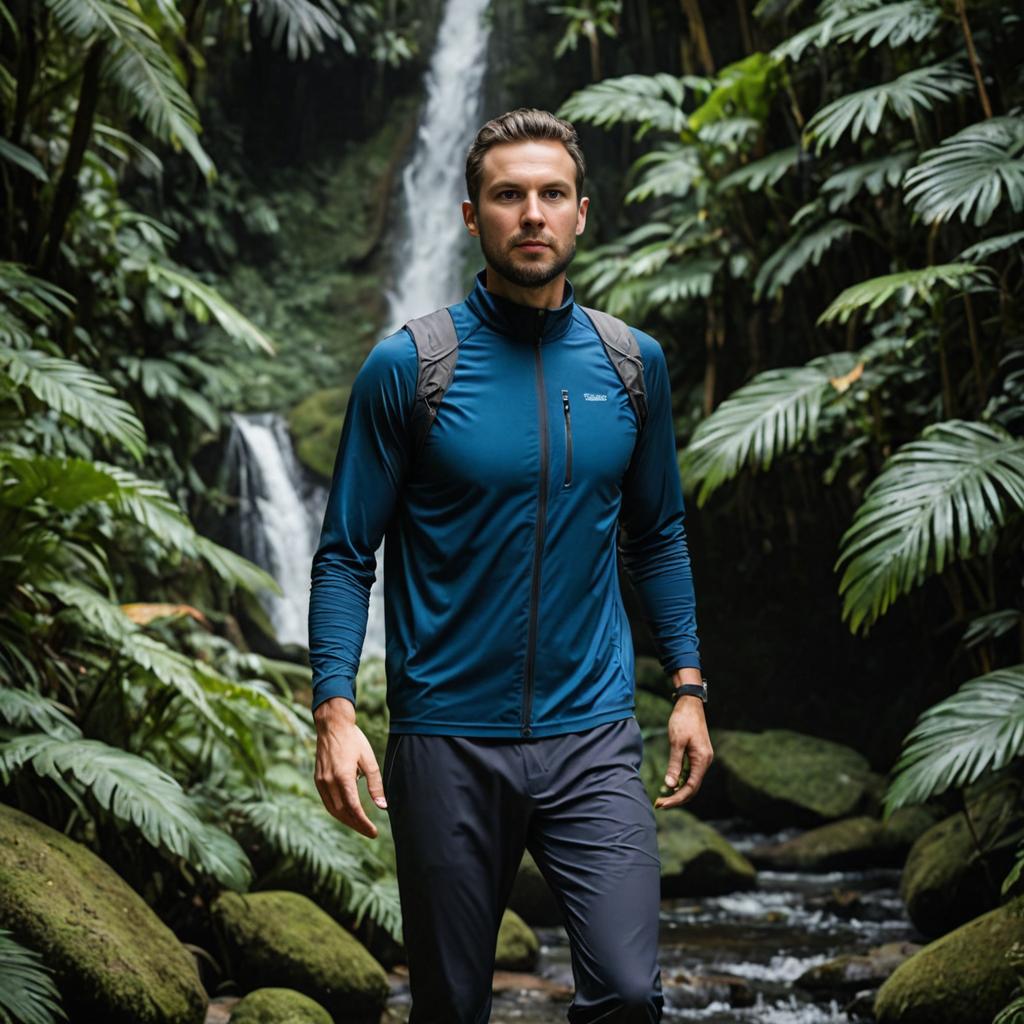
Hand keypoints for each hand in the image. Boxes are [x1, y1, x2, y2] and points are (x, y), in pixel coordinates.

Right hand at [313, 697, 386, 837]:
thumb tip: (383, 806)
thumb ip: (376, 784)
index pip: (353, 808)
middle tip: (370, 832)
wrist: (332, 725)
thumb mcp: (369, 760)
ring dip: (346, 820)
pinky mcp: (318, 779)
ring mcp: (321, 781)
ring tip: (360, 825)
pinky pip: (327, 801)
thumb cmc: (354, 740)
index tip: (374, 832)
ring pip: (332, 809)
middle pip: (342, 812)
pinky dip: (337, 811)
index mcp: (343, 777)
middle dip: (356, 825)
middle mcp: (329, 781)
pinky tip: (347, 813)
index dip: (363, 823)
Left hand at [654, 697, 712, 809]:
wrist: (690, 703)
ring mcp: (702, 759)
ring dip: (677, 791)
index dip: (676, 799)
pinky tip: (669, 785)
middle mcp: (705, 762)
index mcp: (702, 760)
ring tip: (662, 797)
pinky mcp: (697, 755)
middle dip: (676, 798)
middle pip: (692, 789)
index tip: (661, 804)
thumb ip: (674, 764)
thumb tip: (669, 785)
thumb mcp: (676, 742)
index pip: (690, 788)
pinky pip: (690, 774)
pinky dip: (680, 781)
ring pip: (691, 782)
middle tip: (659, 804)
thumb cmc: (683, 720)